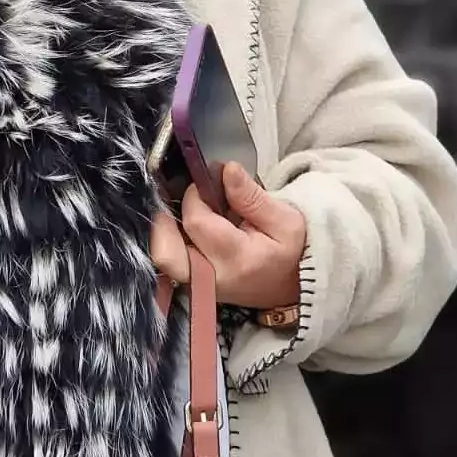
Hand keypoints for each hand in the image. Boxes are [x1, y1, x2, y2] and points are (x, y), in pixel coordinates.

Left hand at [150, 162, 306, 307]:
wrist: (293, 285)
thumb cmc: (290, 251)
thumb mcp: (286, 219)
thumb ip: (252, 196)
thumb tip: (227, 170)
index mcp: (237, 259)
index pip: (197, 222)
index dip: (195, 196)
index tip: (205, 183)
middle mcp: (212, 278)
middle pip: (165, 252)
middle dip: (165, 219)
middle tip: (180, 200)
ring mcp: (199, 286)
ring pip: (163, 259)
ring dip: (165, 230)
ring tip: (184, 211)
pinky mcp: (194, 285)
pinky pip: (171, 262)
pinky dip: (172, 240)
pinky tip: (187, 225)